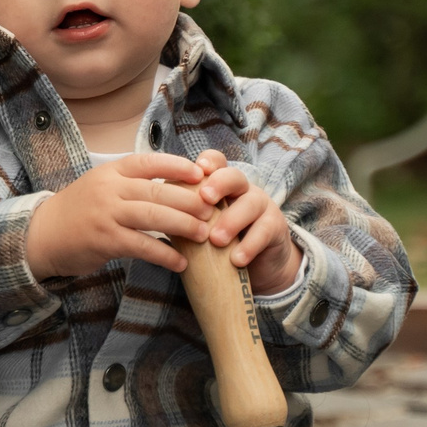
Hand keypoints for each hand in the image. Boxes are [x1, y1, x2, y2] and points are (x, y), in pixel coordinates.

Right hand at [26, 152, 215, 279]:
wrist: (44, 234)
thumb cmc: (81, 210)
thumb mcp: (103, 186)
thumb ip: (133, 184)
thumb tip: (178, 185)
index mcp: (111, 172)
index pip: (149, 162)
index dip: (177, 166)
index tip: (202, 173)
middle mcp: (109, 189)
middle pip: (157, 191)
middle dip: (189, 200)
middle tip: (213, 209)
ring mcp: (106, 215)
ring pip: (153, 217)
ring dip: (183, 226)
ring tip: (205, 234)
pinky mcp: (104, 241)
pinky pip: (142, 246)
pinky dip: (165, 254)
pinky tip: (181, 262)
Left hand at [188, 149, 301, 295]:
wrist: (259, 264)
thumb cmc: (222, 240)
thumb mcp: (203, 226)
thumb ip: (185, 218)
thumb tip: (150, 220)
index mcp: (222, 184)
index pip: (216, 162)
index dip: (208, 162)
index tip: (197, 169)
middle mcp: (243, 190)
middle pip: (234, 176)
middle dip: (219, 184)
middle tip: (204, 199)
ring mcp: (262, 206)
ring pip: (250, 203)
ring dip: (231, 220)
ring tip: (215, 240)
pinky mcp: (275, 227)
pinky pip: (264, 232)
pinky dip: (249, 246)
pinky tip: (236, 259)